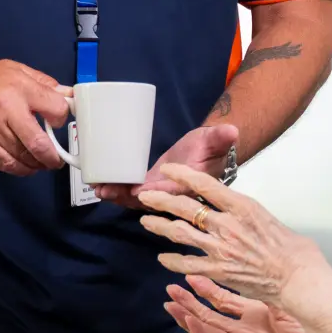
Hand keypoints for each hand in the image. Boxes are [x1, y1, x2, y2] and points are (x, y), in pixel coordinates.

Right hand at [0, 59, 70, 175]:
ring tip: (42, 164)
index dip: (61, 119)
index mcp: (20, 86)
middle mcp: (7, 106)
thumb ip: (41, 82)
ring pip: (21, 154)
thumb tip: (67, 95)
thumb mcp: (12, 69)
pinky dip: (18, 169)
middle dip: (52, 156)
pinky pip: (3, 162)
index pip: (55, 107)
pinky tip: (25, 168)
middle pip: (39, 141)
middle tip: (57, 160)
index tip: (58, 124)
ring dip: (36, 164)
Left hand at [95, 122, 238, 208]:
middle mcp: (174, 194)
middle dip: (127, 197)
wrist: (206, 151)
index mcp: (190, 185)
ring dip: (118, 196)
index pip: (173, 191)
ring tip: (99, 189)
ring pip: (138, 200)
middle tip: (107, 190)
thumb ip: (221, 138)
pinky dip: (118, 192)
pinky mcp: (151, 188)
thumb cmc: (211, 146)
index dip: (156, 191)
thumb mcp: (216, 140)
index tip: (139, 189)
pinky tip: (101, 187)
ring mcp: (161, 193)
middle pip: (150, 200)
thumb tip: (232, 131)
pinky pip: (134, 194)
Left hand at [138, 163, 326, 305]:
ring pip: (180, 232)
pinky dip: (172, 260)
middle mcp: (227, 224)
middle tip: (147, 195)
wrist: (297, 277)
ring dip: (160, 226)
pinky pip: (187, 263)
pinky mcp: (218, 270)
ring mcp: (220, 247)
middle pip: (185, 207)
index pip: (204, 184)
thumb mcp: (268, 217)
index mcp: (242, 206)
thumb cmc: (292, 249)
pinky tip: (163, 258)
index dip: (182, 174)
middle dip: (162, 199)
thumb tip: (239, 214)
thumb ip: (247, 213)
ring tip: (146, 221)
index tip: (168, 169)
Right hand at [165, 276, 331, 332]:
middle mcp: (244, 329)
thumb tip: (255, 265)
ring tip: (172, 306)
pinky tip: (191, 324)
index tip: (190, 275)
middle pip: (209, 314)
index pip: (222, 300)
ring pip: (207, 330)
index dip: (205, 289)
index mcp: (253, 314)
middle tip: (170, 289)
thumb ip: (264, 287)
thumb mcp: (282, 301)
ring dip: (188, 318)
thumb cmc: (308, 330)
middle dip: (188, 302)